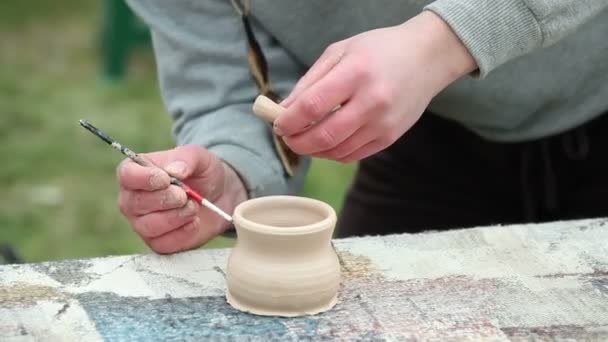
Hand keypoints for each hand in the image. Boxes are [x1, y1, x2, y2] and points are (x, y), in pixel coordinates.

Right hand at [117, 145, 247, 253]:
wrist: (219, 197)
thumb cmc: (202, 173)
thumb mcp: (200, 158)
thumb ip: (187, 159)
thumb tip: (174, 170)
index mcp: (136, 172)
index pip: (127, 175)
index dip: (144, 178)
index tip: (166, 179)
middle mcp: (133, 199)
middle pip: (135, 203)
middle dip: (165, 199)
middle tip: (185, 195)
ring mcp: (142, 223)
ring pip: (149, 226)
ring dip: (176, 216)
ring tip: (193, 206)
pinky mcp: (157, 242)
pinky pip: (163, 243)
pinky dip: (183, 232)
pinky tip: (194, 222)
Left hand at [274, 11, 476, 161]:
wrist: (427, 58)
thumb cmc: (379, 50)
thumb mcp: (340, 51)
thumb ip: (310, 81)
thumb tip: (284, 109)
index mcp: (356, 73)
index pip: (312, 106)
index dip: (288, 120)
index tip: (277, 123)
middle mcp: (372, 101)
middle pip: (323, 135)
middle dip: (297, 141)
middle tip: (287, 137)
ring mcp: (383, 123)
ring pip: (337, 151)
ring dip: (313, 150)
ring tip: (304, 138)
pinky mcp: (390, 138)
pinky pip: (353, 155)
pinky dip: (333, 153)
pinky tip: (326, 142)